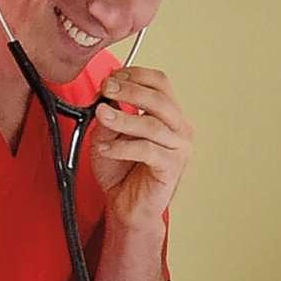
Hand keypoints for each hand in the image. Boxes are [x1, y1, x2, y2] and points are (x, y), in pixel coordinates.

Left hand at [91, 67, 192, 228]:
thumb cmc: (122, 169)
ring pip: (152, 124)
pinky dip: (123, 147)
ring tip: (101, 116)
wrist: (127, 205)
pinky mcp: (171, 167)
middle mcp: (179, 128)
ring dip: (123, 118)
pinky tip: (106, 148)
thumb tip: (106, 97)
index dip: (135, 75)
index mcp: (168, 114)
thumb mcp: (109, 134)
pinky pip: (147, 150)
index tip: (110, 78)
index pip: (160, 83)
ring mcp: (178, 148)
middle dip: (130, 90)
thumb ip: (110, 115)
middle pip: (159, 98)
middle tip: (106, 89)